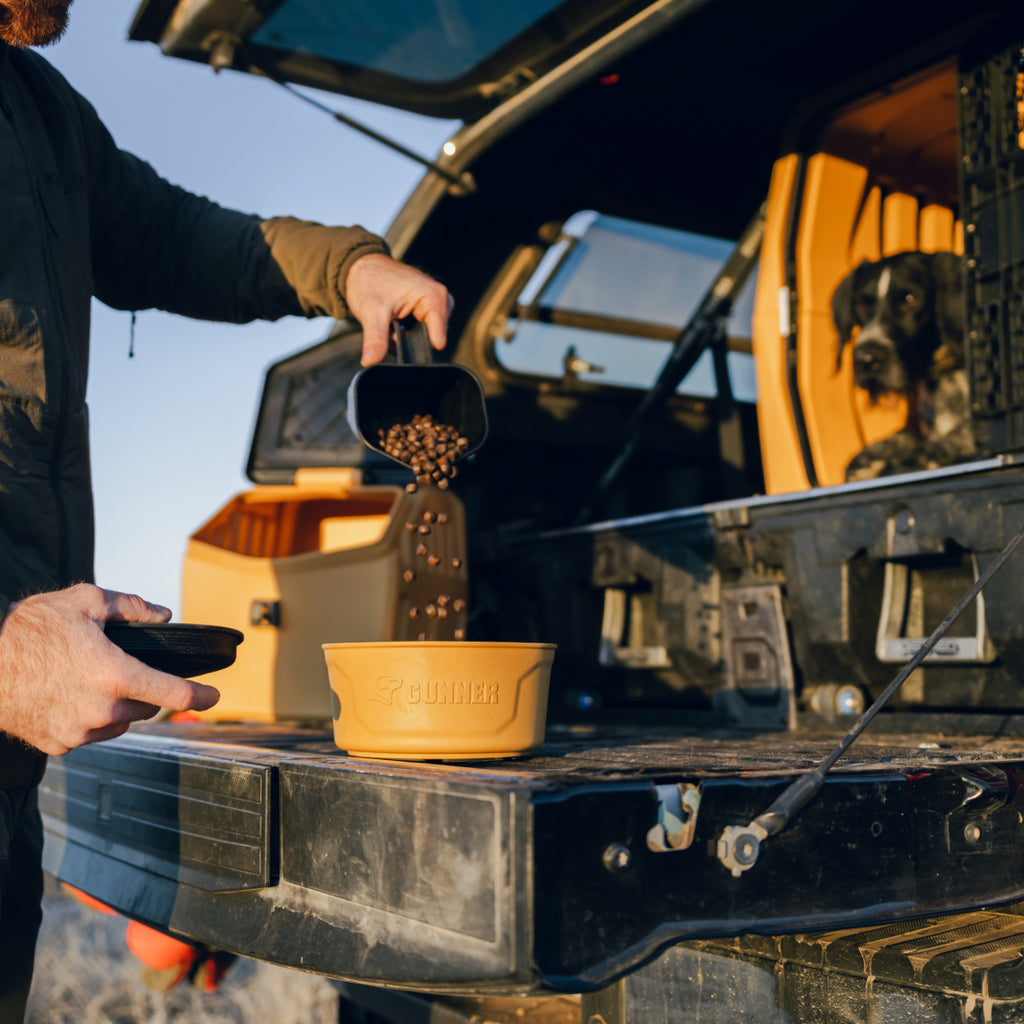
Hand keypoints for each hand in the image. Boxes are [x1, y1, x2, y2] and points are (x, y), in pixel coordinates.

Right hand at [0, 584, 219, 755]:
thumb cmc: (29, 628)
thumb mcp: (86, 601)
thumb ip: (133, 608)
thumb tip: (164, 616)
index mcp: (115, 675)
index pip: (174, 693)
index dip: (200, 695)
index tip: (215, 696)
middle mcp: (101, 710)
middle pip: (146, 706)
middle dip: (146, 688)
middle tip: (124, 667)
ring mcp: (79, 732)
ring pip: (120, 721)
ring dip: (119, 705)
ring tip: (91, 678)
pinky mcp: (59, 744)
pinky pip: (91, 733)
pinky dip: (92, 718)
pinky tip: (72, 696)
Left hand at [345, 253, 453, 365]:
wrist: (361, 268)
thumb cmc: (369, 281)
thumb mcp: (371, 312)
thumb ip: (375, 340)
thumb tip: (371, 362)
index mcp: (435, 297)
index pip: (437, 340)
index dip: (416, 348)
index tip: (396, 341)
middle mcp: (441, 300)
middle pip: (430, 340)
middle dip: (407, 341)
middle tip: (389, 326)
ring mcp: (436, 306)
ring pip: (424, 339)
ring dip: (405, 338)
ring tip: (390, 322)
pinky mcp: (429, 310)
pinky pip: (420, 333)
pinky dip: (405, 333)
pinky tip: (394, 322)